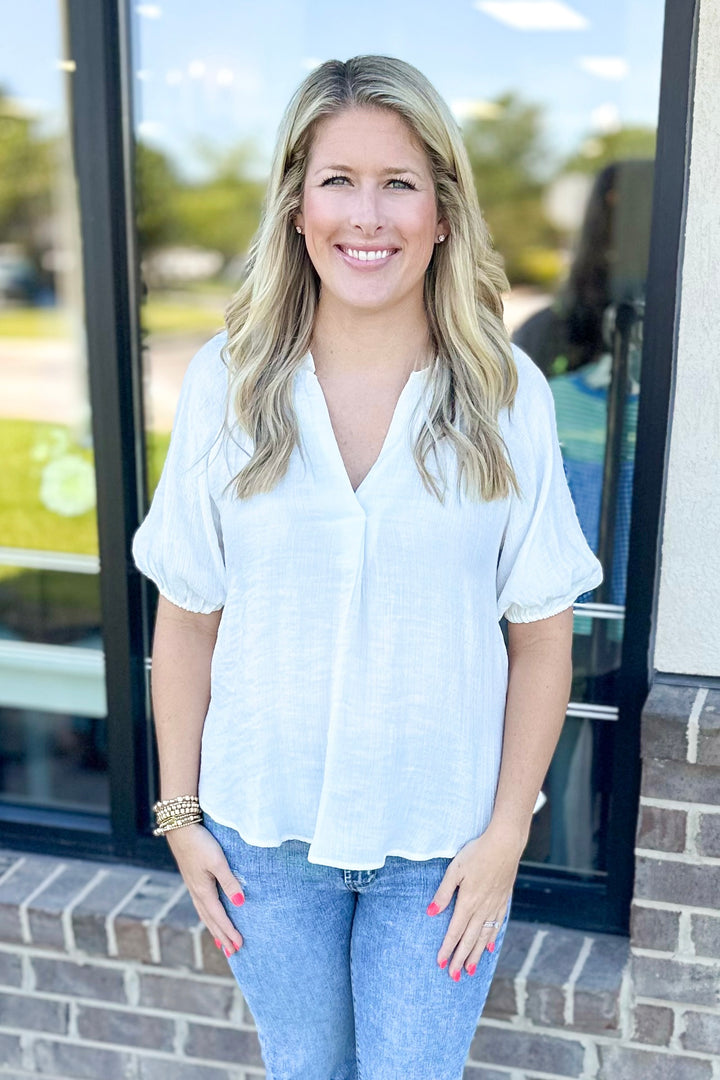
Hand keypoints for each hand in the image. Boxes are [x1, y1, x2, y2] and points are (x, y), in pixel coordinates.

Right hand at [165, 823, 245, 957]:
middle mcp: (197, 892)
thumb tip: (240, 902)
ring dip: (214, 929)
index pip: (219, 917)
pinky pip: (201, 906)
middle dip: (222, 937)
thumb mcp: (218, 861)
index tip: (239, 946)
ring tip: (221, 943)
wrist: (180, 828)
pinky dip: (208, 917)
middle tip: (232, 953)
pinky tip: (210, 917)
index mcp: (203, 891)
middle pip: (211, 921)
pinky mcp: (192, 880)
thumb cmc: (201, 843)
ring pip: (205, 915)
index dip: (229, 932)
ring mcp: (193, 887)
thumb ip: (229, 881)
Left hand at [426, 822, 523, 980]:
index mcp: (468, 902)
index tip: (441, 964)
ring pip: (484, 937)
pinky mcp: (503, 900)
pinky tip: (488, 948)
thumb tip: (430, 913)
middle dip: (460, 959)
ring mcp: (494, 906)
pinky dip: (491, 939)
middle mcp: (482, 909)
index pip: (455, 932)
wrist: (505, 844)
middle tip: (454, 977)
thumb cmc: (477, 853)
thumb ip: (443, 893)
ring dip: (475, 954)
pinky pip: (497, 926)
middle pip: (469, 940)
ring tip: (470, 970)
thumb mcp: (455, 869)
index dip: (447, 949)